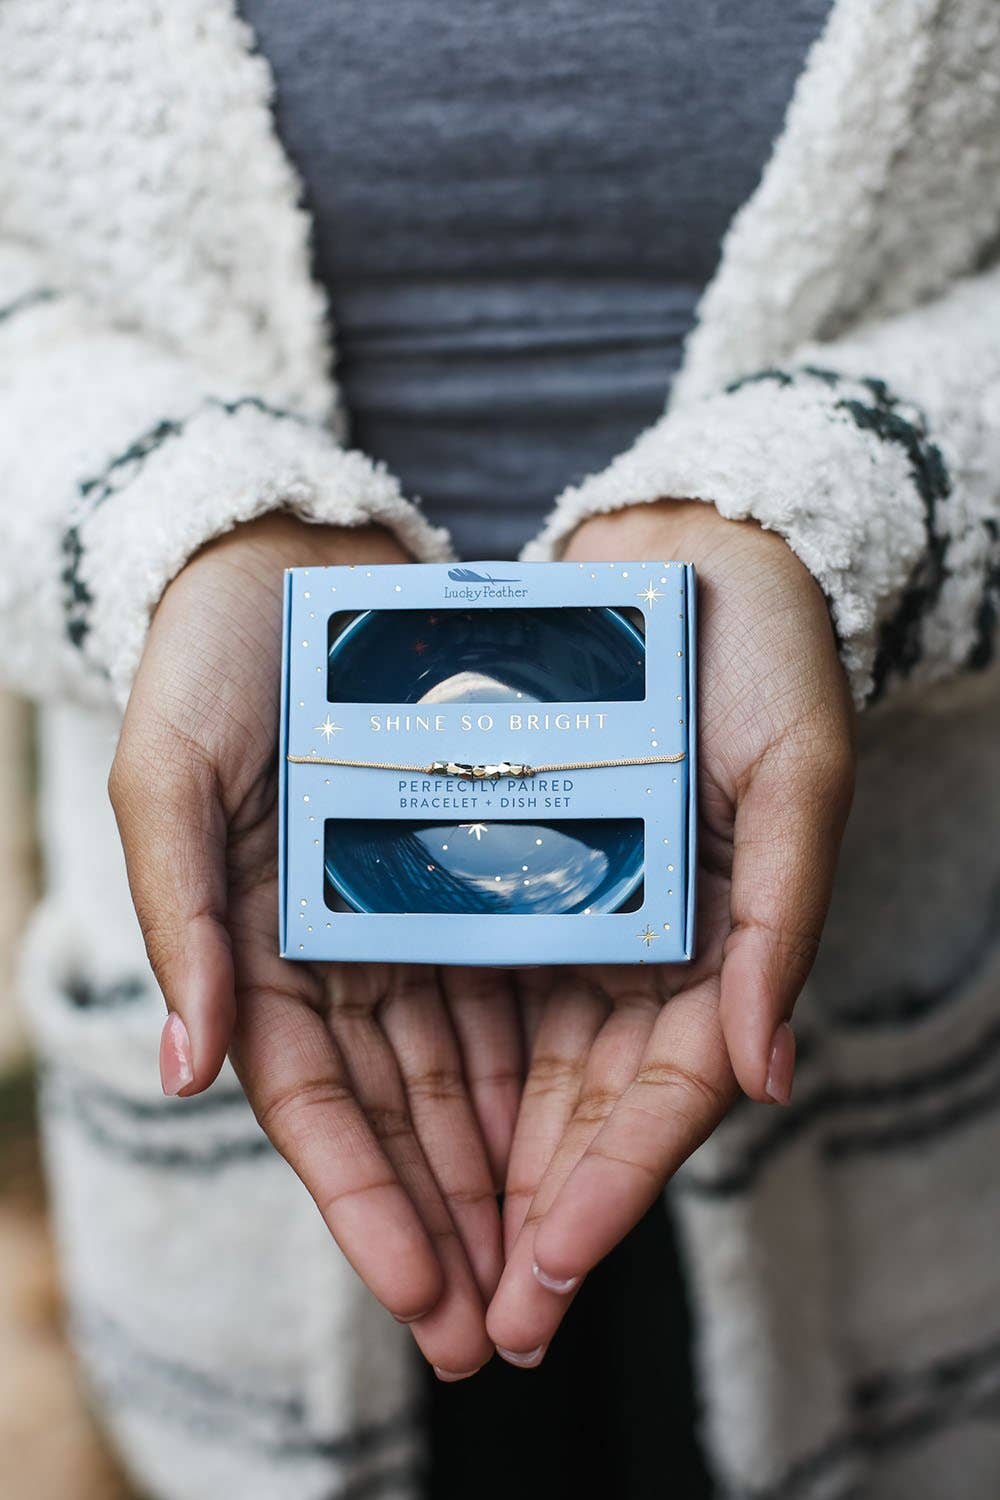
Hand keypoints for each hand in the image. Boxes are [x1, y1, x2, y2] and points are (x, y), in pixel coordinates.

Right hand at [110, 514, 521, 1378]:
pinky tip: (579, 1128)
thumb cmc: (212, 662)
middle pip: (397, 1116)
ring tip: (556, 1260)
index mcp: (253, 951)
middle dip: (445, 1222)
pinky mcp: (468, 871)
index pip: (309, 1111)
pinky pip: (509, 985)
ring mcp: (404, 917)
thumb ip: (182, 919)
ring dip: (500, 1168)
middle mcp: (333, 952)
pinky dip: (535, 1063)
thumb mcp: (172, 778)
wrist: (296, 559)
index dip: (362, 1208)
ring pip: (461, 1072)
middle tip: (506, 1329)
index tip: (425, 1295)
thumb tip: (189, 1070)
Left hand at [487, 499, 855, 1364]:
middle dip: (531, 1219)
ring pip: (517, 1073)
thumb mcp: (795, 774)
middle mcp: (643, 949)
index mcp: (722, 944)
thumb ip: (781, 917)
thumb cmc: (763, 655)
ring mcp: (573, 916)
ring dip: (475, 1173)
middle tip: (476, 1324)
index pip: (667, 1095)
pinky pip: (470, 986)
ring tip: (421, 1267)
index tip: (552, 1270)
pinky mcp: (507, 871)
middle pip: (581, 1112)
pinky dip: (439, 1066)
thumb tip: (763, 1075)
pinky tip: (394, 1133)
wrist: (687, 552)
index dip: (613, 1187)